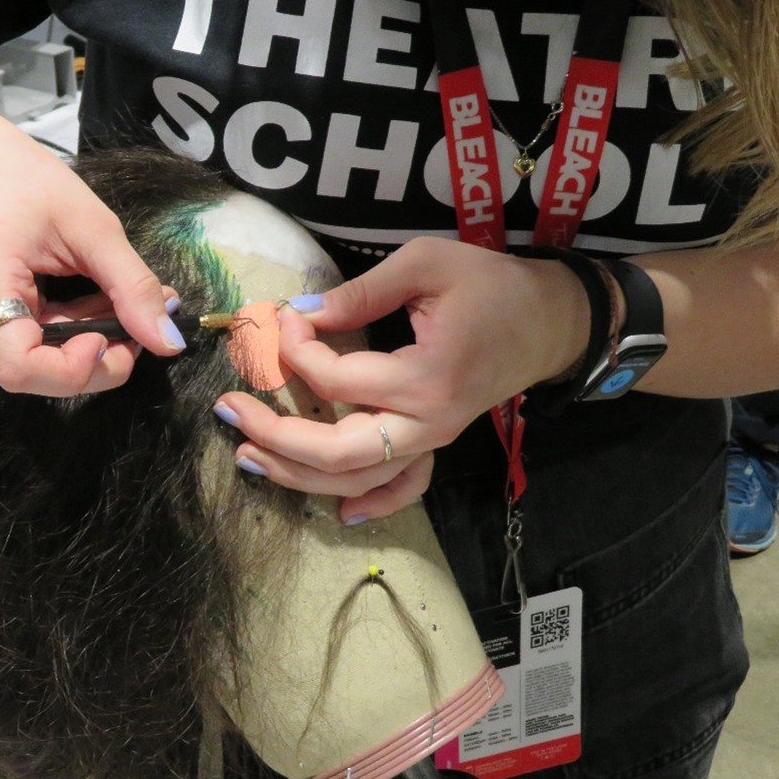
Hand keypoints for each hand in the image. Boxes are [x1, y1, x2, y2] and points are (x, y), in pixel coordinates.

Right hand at [0, 122, 184, 396]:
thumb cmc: (26, 182)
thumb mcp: (92, 225)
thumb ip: (132, 286)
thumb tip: (169, 343)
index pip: (20, 368)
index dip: (74, 369)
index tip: (111, 336)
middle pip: (36, 374)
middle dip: (96, 354)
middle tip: (133, 318)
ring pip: (38, 364)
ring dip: (85, 341)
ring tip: (106, 295)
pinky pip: (31, 348)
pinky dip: (68, 332)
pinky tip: (81, 298)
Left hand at [213, 238, 589, 519]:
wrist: (551, 319)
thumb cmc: (491, 285)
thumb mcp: (427, 264)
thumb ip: (360, 291)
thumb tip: (298, 312)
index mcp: (426, 377)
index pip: (337, 380)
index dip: (294, 351)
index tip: (277, 318)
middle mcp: (427, 422)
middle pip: (338, 453)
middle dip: (274, 435)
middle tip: (227, 406)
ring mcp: (432, 440)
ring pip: (358, 478)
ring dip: (297, 474)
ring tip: (246, 453)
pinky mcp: (435, 444)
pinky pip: (404, 487)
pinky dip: (373, 504)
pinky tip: (339, 514)